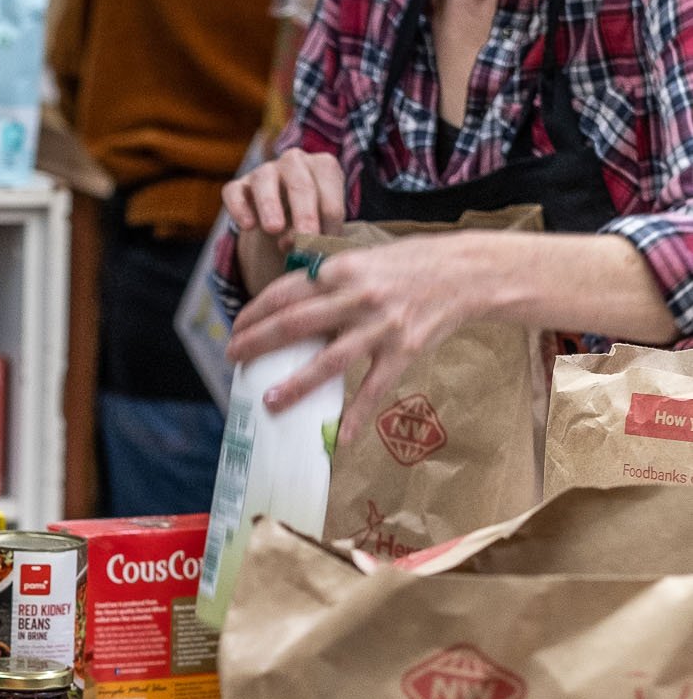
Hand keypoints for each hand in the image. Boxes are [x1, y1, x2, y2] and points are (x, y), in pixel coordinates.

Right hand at [223, 148, 346, 279]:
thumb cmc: (312, 222)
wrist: (284, 223)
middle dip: (304, 212)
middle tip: (306, 236)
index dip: (330, 217)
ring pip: (265, 180)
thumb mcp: (323, 227)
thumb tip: (295, 244)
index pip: (329, 188)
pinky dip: (239, 207)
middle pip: (300, 183)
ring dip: (270, 204)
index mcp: (323, 166)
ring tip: (273, 229)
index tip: (325, 243)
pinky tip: (247, 226)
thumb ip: (315, 236)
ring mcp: (264, 171)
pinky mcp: (238, 186)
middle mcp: (294, 162)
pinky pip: (234, 192)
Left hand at [226, 231, 471, 443]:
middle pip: (295, 324)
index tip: (237, 328)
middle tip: (232, 359)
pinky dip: (357, 415)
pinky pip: (374, 389)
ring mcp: (380, 326)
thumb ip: (331, 279)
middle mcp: (357, 296)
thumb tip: (294, 299)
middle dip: (258, 342)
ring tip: (269, 402)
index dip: (256, 312)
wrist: (467, 271)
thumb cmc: (413, 263)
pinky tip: (342, 439)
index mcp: (342, 270)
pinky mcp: (403, 350)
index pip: (286, 292)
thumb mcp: (365, 259)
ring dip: (295, 384)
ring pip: (329, 361)